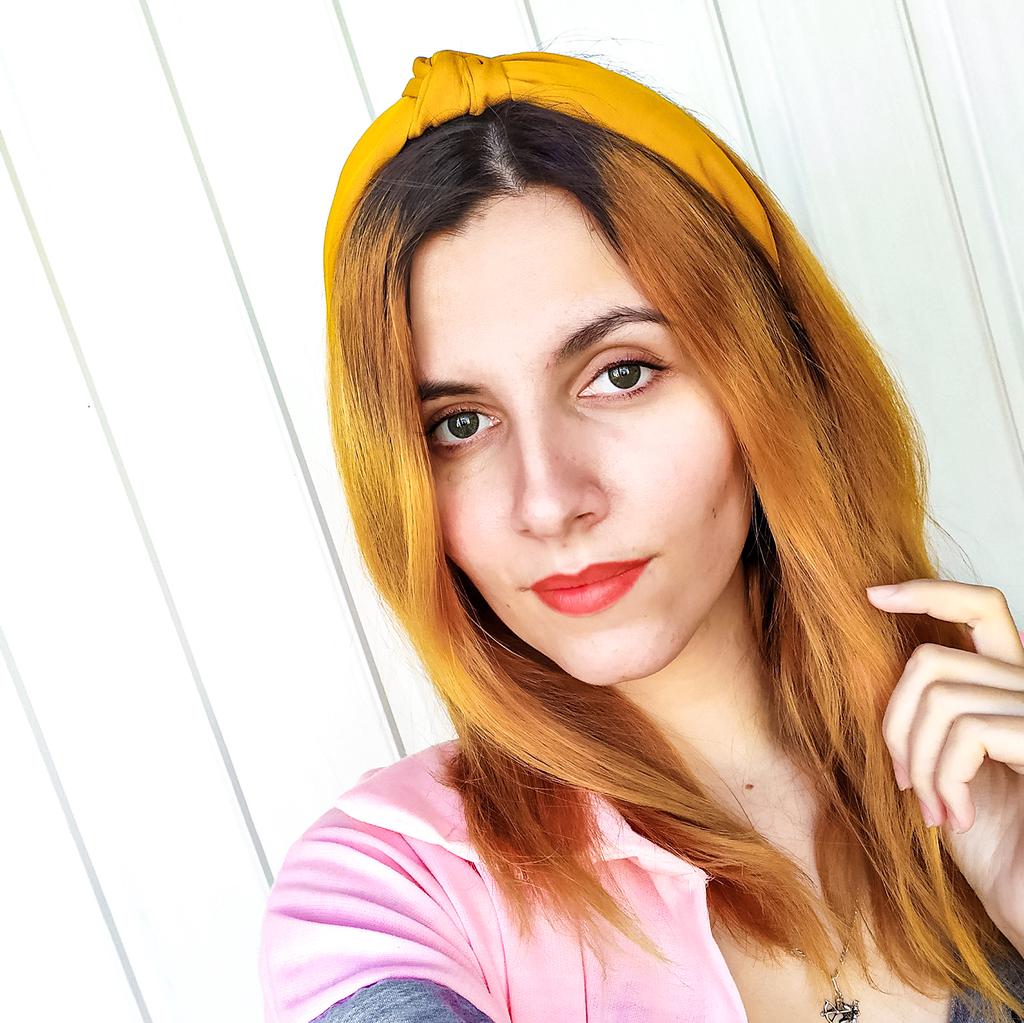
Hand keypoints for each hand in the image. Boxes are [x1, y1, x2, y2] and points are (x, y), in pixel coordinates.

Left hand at [871, 578, 1023, 948]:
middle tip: (903, 781)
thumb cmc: (995, 848)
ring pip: (941, 697)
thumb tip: (867, 672)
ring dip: (918, 761)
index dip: (928, 592)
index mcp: (1011, 689)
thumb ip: (928, 719)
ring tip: (935, 808)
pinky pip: (969, 731)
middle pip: (932, 660)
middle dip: (895, 721)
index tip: (873, 596)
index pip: (981, 608)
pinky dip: (945, 776)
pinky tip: (959, 817)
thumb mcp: (944, 770)